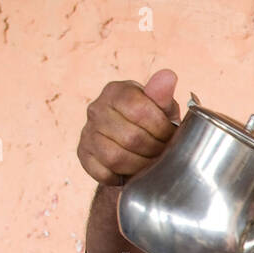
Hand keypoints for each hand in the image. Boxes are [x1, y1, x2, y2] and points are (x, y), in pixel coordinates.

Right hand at [77, 69, 180, 185]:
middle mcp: (96, 109)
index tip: (170, 135)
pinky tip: (132, 171)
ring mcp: (87, 131)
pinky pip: (102, 172)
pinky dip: (121, 176)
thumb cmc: (153, 124)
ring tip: (151, 163)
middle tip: (163, 152)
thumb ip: (163, 96)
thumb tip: (168, 76)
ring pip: (115, 157)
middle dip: (154, 150)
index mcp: (117, 91)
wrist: (136, 148)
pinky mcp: (83, 154)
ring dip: (140, 165)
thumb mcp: (163, 109)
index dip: (161, 128)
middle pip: (130, 137)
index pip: (139, 109)